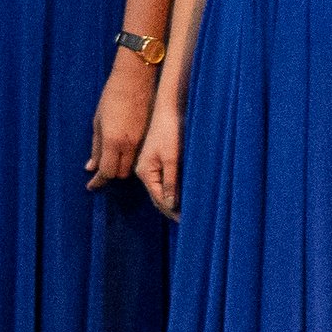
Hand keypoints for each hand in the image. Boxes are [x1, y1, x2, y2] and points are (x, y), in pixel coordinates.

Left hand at [87, 51, 153, 189]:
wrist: (135, 79)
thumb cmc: (111, 97)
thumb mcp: (97, 121)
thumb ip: (95, 146)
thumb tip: (90, 167)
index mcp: (113, 141)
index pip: (107, 172)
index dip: (98, 181)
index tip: (91, 186)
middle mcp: (129, 145)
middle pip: (121, 173)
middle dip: (111, 173)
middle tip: (102, 169)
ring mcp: (142, 141)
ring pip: (132, 166)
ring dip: (122, 166)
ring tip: (113, 159)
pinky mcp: (150, 136)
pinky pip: (141, 155)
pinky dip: (132, 157)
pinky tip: (125, 150)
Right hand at [137, 102, 182, 219]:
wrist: (169, 110)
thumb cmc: (170, 132)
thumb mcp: (171, 158)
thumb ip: (171, 182)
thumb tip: (171, 204)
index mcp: (145, 172)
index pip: (158, 198)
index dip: (171, 211)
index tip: (185, 221)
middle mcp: (144, 171)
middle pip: (157, 196)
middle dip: (170, 209)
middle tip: (187, 221)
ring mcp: (150, 166)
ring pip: (161, 189)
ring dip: (172, 201)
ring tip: (186, 212)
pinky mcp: (157, 161)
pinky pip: (163, 180)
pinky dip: (172, 190)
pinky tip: (182, 195)